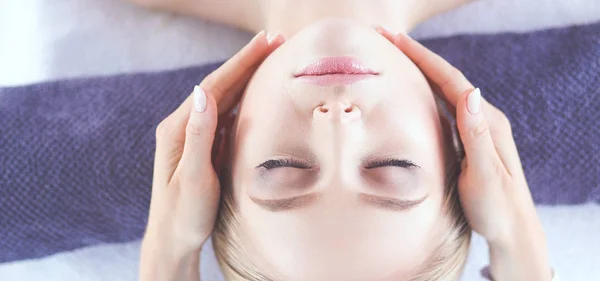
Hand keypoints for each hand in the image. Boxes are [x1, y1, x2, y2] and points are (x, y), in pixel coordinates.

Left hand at [139, 31, 283, 280]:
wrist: (172, 240)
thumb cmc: (182, 214)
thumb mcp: (192, 177)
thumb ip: (198, 135)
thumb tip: (202, 92)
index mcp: (178, 128)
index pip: (214, 86)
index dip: (241, 62)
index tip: (265, 42)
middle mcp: (184, 125)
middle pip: (220, 85)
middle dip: (248, 62)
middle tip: (276, 40)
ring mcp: (194, 135)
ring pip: (224, 97)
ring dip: (247, 76)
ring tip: (271, 58)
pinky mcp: (204, 145)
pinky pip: (226, 115)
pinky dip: (244, 98)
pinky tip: (257, 92)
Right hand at [377, 28, 551, 280]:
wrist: (513, 232)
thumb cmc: (497, 208)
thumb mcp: (485, 174)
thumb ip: (477, 135)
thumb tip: (471, 93)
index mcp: (487, 122)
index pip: (452, 81)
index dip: (424, 58)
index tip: (397, 40)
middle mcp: (483, 119)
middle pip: (446, 79)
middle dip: (418, 57)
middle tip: (388, 39)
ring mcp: (476, 129)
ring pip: (444, 92)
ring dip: (420, 71)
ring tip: (395, 56)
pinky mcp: (468, 141)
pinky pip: (443, 108)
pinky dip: (425, 93)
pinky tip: (413, 92)